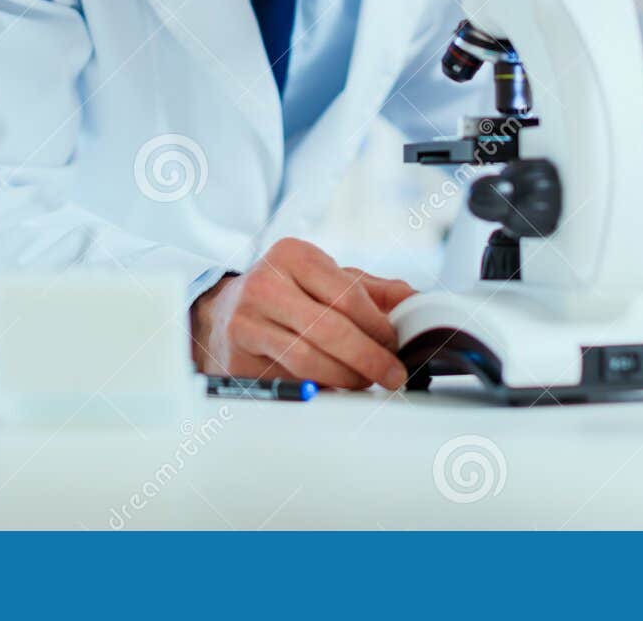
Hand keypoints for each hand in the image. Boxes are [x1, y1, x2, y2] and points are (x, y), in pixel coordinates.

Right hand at [190, 237, 415, 388]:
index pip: (348, 295)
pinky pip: (286, 376)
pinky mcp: (237, 352)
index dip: (379, 326)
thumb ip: (374, 290)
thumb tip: (418, 301)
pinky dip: (318, 386)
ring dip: (346, 377)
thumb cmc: (287, 293)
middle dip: (369, 358)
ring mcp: (246, 317)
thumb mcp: (327, 279)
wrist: (225, 311)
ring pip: (308, 357)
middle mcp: (266, 281)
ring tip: (364, 382)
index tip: (396, 345)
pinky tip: (333, 387)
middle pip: (330, 327)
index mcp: (294, 255)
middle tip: (391, 374)